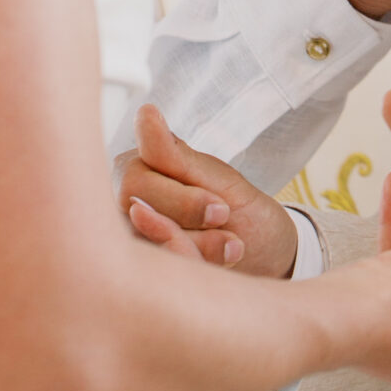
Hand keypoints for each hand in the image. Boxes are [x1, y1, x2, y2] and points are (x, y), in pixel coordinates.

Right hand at [116, 106, 298, 276]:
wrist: (268, 257)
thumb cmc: (241, 210)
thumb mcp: (219, 180)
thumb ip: (176, 157)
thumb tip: (145, 112)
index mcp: (135, 168)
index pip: (136, 183)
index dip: (183, 202)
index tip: (222, 208)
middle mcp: (122, 205)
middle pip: (139, 217)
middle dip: (192, 226)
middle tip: (227, 223)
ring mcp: (130, 243)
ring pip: (152, 251)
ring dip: (202, 250)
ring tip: (232, 245)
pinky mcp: (146, 276)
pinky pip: (164, 278)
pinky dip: (201, 270)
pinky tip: (223, 262)